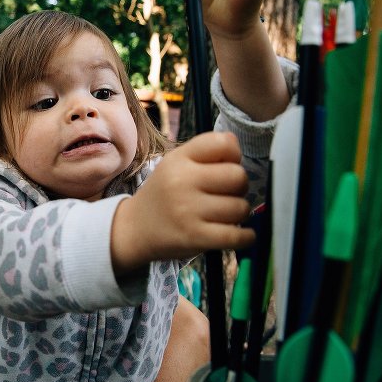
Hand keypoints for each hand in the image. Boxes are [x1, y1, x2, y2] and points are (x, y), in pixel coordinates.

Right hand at [111, 132, 254, 273]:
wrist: (134, 229)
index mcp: (178, 160)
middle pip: (238, 176)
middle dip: (240, 187)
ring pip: (241, 207)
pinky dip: (246, 237)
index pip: (223, 143)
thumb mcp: (175, 164)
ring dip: (239, 214)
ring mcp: (187, 210)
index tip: (226, 168)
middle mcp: (181, 181)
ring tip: (224, 215)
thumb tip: (236, 143)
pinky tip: (242, 235)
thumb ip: (205, 151)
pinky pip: (236, 235)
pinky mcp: (194, 237)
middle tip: (227, 195)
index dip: (234, 155)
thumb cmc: (163, 195)